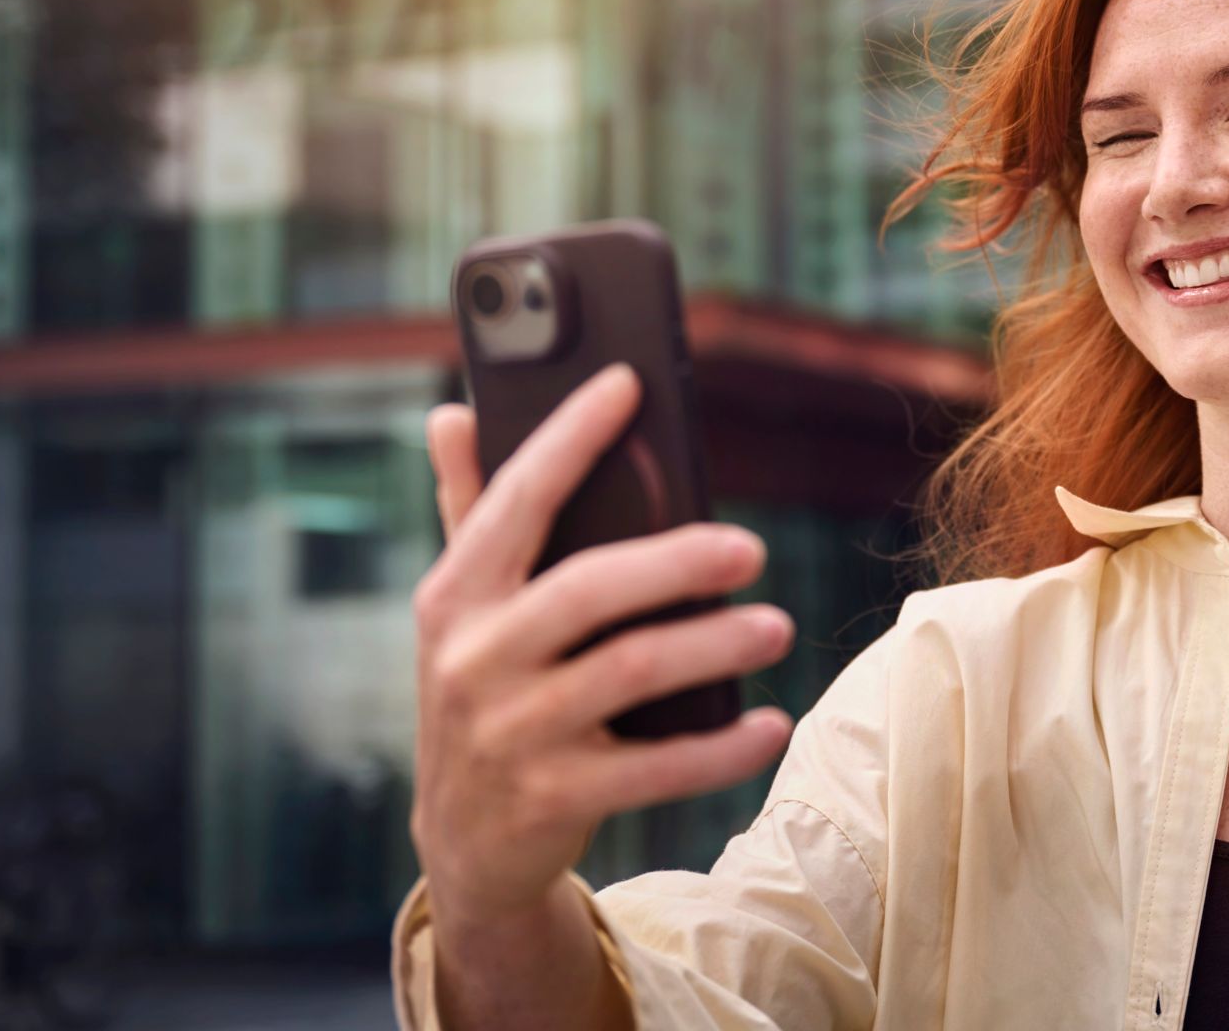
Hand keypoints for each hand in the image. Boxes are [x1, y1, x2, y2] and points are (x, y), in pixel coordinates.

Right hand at [408, 364, 795, 924]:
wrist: (466, 845)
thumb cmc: (485, 695)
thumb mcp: (462, 612)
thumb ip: (469, 513)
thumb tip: (451, 413)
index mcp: (454, 596)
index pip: (515, 501)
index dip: (568, 438)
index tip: (626, 383)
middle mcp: (473, 659)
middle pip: (587, 589)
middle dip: (675, 562)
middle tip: (750, 548)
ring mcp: (511, 733)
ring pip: (630, 672)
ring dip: (714, 647)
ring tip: (777, 625)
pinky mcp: (552, 799)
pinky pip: (654, 768)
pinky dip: (720, 748)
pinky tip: (769, 724)